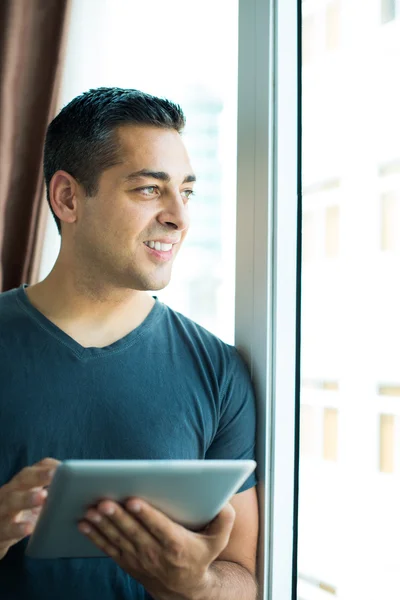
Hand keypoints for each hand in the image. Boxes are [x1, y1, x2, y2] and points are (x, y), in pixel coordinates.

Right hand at [0, 457, 59, 559]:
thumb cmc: (22, 516)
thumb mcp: (34, 502)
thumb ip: (53, 494)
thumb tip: (85, 491)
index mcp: (22, 483)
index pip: (35, 468)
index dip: (48, 466)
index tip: (64, 466)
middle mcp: (10, 492)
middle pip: (23, 479)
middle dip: (39, 475)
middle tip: (55, 474)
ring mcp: (2, 510)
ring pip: (12, 501)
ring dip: (27, 498)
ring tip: (43, 497)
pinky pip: (7, 528)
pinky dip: (18, 528)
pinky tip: (29, 528)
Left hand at [79, 498, 235, 599]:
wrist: (184, 589)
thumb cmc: (200, 555)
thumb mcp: (218, 541)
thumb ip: (224, 520)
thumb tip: (224, 503)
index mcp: (176, 544)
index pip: (158, 527)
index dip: (145, 514)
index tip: (133, 500)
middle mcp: (155, 552)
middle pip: (133, 532)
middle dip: (117, 516)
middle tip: (103, 501)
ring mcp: (138, 558)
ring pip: (118, 539)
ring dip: (102, 525)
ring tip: (90, 510)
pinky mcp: (127, 561)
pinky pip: (109, 548)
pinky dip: (95, 536)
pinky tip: (84, 524)